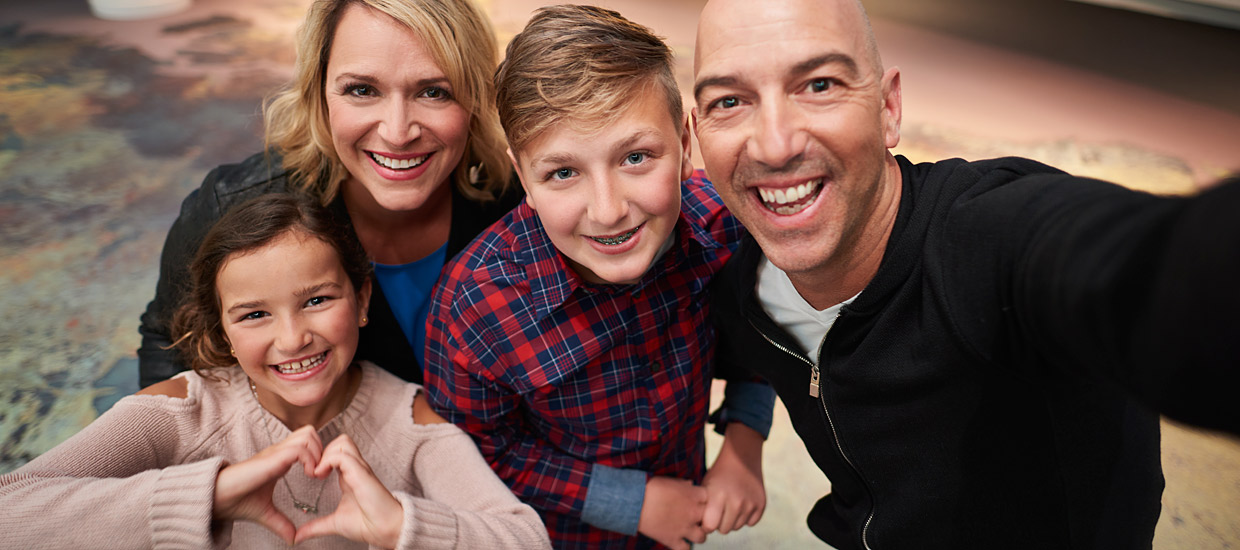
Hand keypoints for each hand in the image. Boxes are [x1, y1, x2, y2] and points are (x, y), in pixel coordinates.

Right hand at [213, 425, 322, 544]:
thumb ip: (281, 523)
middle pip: (310, 432)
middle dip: (322, 449)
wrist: (216, 499)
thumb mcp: (266, 513)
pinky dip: (310, 459)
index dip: (318, 455)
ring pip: (307, 435)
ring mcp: (275, 452)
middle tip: (320, 472)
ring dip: (317, 453)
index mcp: (280, 460)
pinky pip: (300, 448)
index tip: (320, 476)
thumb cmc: (237, 501)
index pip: (307, 442)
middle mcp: (279, 452)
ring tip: (314, 474)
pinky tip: (308, 475)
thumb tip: (293, 539)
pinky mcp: (271, 458)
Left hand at [295, 435, 403, 548]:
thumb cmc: (367, 524)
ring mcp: (359, 468)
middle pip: (340, 441)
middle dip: (323, 451)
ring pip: (342, 442)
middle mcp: (355, 468)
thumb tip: (299, 536)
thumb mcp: (334, 523)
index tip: (311, 475)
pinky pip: (342, 455)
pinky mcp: (361, 472)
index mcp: (349, 476)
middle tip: (314, 471)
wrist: (385, 530)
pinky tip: (321, 475)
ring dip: (325, 454)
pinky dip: (328, 461)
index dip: (321, 458)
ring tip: (317, 472)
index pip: (336, 452)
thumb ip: (316, 526)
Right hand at [637, 476, 707, 549]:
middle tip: (694, 518)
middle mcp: (693, 513)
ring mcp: (684, 528)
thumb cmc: (650, 487)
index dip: (704, 502)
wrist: (636, 501)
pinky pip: (685, 549)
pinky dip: (683, 547)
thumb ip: (684, 484)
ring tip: (690, 532)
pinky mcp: (673, 539)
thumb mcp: (670, 480)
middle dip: (703, 520)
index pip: (710, 500)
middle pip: (709, 520)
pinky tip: (679, 542)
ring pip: (702, 537)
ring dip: (697, 535)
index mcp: (694, 496)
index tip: (697, 503)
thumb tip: (691, 485)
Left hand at [701, 423, 765, 533]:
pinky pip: (750, 523)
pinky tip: (742, 503)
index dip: (707, 524)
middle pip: (724, 529)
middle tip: (720, 508)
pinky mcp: (761, 504)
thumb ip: (703, 508)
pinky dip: (746, 516)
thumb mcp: (706, 487)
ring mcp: (750, 503)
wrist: (741, 457)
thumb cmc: (719, 474)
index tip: (707, 517)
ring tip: (731, 503)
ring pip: (737, 527)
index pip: (710, 527)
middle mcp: (736, 502)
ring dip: (733, 519)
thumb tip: (702, 529)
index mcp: (718, 496)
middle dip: (720, 522)